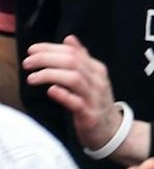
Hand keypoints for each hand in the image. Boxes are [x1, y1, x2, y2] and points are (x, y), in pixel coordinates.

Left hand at [23, 35, 121, 150]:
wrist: (111, 130)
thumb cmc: (96, 102)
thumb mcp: (91, 77)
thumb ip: (81, 58)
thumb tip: (69, 39)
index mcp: (97, 69)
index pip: (73, 52)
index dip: (51, 49)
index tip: (31, 50)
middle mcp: (97, 80)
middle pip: (73, 62)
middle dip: (47, 59)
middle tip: (27, 62)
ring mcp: (94, 98)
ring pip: (74, 79)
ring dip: (51, 75)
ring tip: (32, 78)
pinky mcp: (89, 115)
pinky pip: (76, 102)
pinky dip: (63, 95)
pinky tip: (50, 91)